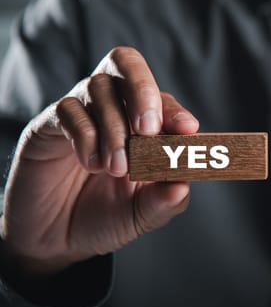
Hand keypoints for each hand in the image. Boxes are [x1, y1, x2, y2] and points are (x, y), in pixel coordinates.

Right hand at [1, 47, 198, 277]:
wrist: (57, 243)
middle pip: (126, 63)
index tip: (187, 130)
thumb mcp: (144, 214)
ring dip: (114, 127)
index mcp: (145, 125)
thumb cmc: (107, 218)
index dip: (175, 111)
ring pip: (99, 86)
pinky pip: (67, 109)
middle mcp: (113, 108)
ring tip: (117, 168)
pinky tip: (92, 164)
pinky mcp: (47, 125)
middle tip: (149, 130)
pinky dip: (85, 135)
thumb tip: (185, 183)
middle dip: (144, 91)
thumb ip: (167, 199)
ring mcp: (81, 112)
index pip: (163, 100)